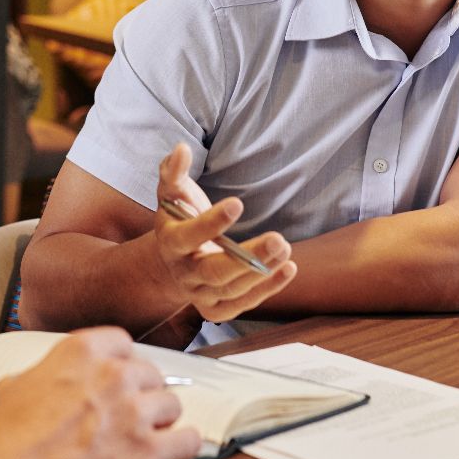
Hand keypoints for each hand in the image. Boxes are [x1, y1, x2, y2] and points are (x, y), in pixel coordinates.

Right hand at [0, 327, 201, 458]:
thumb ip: (46, 374)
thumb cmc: (4, 443)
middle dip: (140, 393)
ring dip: (158, 419)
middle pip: (150, 373)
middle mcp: (113, 375)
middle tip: (126, 411)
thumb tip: (50, 381)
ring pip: (171, 404)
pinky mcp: (147, 451)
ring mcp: (133, 412)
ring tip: (143, 433)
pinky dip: (182, 445)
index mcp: (80, 352)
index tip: (120, 374)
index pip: (122, 343)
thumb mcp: (14, 387)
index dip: (121, 363)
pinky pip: (187, 440)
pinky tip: (172, 449)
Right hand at [151, 143, 296, 324]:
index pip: (189, 237)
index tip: (238, 204)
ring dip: (262, 272)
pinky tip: (288, 268)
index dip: (211, 223)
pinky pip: (242, 305)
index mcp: (170, 243)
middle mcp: (183, 273)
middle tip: (279, 239)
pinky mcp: (215, 308)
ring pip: (232, 291)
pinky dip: (267, 289)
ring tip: (285, 247)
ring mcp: (199, 294)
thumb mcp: (172, 192)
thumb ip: (174, 171)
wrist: (174, 258)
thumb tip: (182, 149)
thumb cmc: (178, 216)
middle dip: (248, 259)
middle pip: (215, 272)